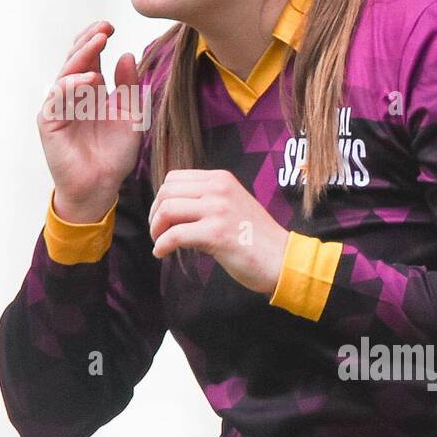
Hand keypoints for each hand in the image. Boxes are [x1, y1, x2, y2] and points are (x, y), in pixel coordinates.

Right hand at [37, 21, 142, 222]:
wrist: (101, 187)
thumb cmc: (113, 155)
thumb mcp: (129, 116)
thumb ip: (128, 87)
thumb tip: (126, 55)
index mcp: (90, 89)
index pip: (89, 56)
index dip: (97, 38)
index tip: (111, 26)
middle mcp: (72, 94)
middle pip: (75, 59)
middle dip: (88, 40)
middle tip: (104, 28)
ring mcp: (58, 107)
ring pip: (65, 73)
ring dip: (81, 56)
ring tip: (98, 42)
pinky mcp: (50, 122)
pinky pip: (57, 98)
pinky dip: (72, 85)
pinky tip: (90, 78)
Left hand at [147, 169, 289, 296]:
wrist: (281, 258)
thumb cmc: (255, 236)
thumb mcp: (232, 204)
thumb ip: (206, 200)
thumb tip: (170, 207)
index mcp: (221, 179)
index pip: (175, 178)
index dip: (161, 198)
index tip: (161, 216)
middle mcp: (219, 188)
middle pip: (166, 192)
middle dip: (154, 213)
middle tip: (156, 232)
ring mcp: (218, 209)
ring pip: (167, 210)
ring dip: (156, 229)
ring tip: (159, 243)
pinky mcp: (216, 233)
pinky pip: (174, 235)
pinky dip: (162, 245)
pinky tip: (162, 253)